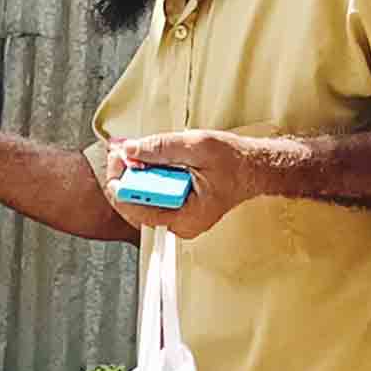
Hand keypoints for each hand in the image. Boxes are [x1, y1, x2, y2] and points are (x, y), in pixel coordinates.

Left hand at [104, 130, 257, 239]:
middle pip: (137, 205)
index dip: (123, 184)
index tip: (117, 161)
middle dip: (127, 176)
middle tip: (123, 151)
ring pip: (143, 199)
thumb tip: (129, 150)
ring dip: (136, 174)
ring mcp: (178, 218)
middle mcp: (180, 224)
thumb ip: (161, 148)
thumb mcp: (197, 146)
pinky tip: (148, 160)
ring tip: (136, 152)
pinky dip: (147, 176)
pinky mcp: (177, 208)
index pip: (139, 210)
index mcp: (186, 217)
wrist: (254, 168)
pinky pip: (153, 195)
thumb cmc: (234, 161)